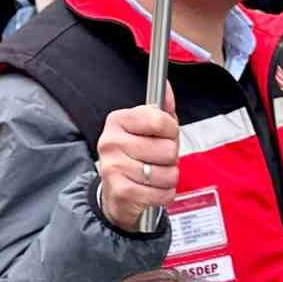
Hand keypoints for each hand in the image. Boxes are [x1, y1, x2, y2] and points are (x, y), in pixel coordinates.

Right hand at [96, 86, 179, 232]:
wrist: (117, 193)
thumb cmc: (136, 158)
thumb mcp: (148, 130)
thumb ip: (161, 109)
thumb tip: (166, 87)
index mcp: (118, 120)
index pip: (159, 120)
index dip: (171, 131)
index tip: (165, 136)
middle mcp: (111, 141)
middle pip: (166, 149)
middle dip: (170, 158)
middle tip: (158, 160)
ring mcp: (113, 166)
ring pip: (166, 173)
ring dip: (168, 178)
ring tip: (156, 175)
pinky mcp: (120, 191)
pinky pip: (160, 193)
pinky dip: (164, 194)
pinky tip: (153, 189)